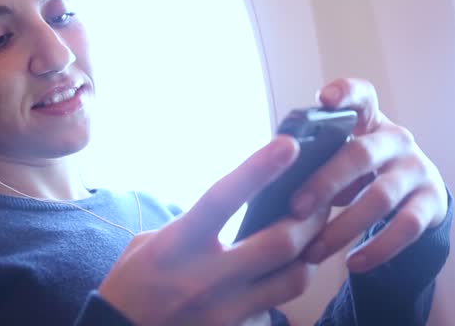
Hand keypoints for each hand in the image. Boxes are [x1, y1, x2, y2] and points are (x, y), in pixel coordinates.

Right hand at [98, 136, 328, 325]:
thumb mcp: (153, 242)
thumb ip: (195, 222)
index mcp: (176, 246)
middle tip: (320, 202)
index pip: (222, 200)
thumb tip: (240, 198)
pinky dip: (284, 289)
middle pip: (279, 244)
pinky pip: (276, 308)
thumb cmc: (133, 284)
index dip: (258, 170)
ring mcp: (223, 312)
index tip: (288, 145)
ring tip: (311, 238)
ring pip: (293, 280)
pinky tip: (280, 277)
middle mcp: (204, 279)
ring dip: (309, 255)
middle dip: (309, 218)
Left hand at [294, 78, 447, 272]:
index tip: (324, 100)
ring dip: (344, 227)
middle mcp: (396, 139)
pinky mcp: (431, 202)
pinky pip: (406, 228)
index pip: (361, 96)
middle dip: (325, 182)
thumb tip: (276, 185)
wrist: (416, 194)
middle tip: (295, 208)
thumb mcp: (342, 156)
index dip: (345, 93)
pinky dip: (379, 248)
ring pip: (380, 197)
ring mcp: (417, 169)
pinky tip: (353, 263)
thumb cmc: (360, 172)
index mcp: (369, 120)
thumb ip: (318, 159)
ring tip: (314, 250)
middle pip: (361, 154)